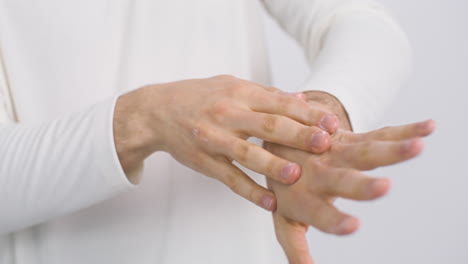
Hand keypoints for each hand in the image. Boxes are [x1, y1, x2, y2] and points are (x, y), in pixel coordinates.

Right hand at [113, 75, 339, 209]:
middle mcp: (228, 114)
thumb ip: (265, 93)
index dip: (307, 113)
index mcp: (239, 93)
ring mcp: (214, 139)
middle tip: (324, 145)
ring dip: (273, 165)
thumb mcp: (231, 85)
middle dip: (298, 135)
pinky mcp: (205, 161)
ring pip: (247, 153)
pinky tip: (269, 203)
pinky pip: (230, 179)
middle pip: (268, 125)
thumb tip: (299, 98)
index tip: (330, 123)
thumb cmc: (199, 96)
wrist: (157, 110)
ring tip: (296, 175)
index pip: (280, 102)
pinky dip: (250, 192)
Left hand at [265, 92, 435, 262]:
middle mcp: (320, 173)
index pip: (319, 213)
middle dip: (362, 185)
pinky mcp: (350, 138)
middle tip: (384, 188)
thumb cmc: (284, 186)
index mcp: (304, 197)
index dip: (334, 221)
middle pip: (343, 180)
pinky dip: (404, 132)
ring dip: (391, 150)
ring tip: (417, 146)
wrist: (278, 141)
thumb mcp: (284, 217)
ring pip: (365, 152)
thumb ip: (295, 244)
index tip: (353, 226)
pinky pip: (379, 135)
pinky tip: (427, 130)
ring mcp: (336, 154)